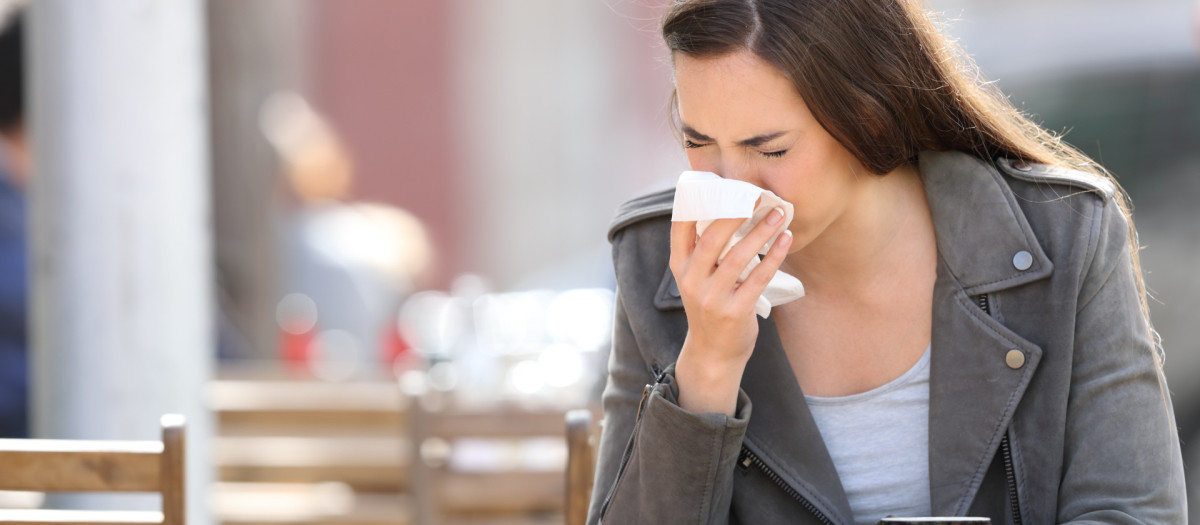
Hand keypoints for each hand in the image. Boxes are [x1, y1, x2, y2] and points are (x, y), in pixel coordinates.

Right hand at [669, 208, 791, 414]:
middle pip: (713, 236)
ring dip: (762, 232)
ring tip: (779, 214)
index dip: (698, 201)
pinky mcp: (734, 310)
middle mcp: (691, 279)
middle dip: (737, 212)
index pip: (681, 225)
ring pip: (739, 256)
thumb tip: (731, 209)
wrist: (714, 353)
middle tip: (757, 194)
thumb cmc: (711, 306)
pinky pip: (758, 277)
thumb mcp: (697, 278)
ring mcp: (711, 297)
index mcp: (680, 266)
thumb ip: (705, 250)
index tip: (720, 183)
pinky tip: (786, 240)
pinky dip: (774, 256)